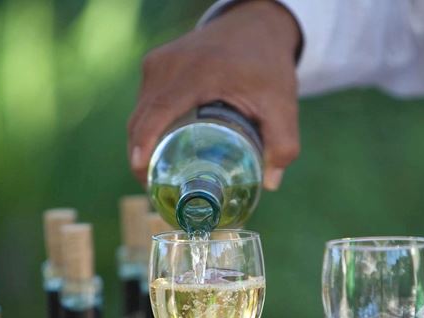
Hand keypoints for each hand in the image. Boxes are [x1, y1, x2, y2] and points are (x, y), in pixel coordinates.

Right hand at [128, 0, 300, 190]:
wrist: (253, 24)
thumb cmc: (266, 65)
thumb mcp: (281, 102)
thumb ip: (283, 142)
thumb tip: (271, 183)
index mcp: (200, 71)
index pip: (160, 110)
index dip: (145, 142)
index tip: (142, 171)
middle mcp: (172, 64)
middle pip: (143, 117)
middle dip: (141, 156)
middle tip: (155, 188)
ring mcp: (159, 62)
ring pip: (140, 112)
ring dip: (141, 144)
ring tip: (155, 174)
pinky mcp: (154, 64)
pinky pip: (144, 103)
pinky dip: (146, 127)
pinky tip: (156, 150)